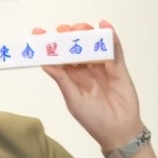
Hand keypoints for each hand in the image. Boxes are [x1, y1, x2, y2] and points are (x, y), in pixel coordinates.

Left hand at [34, 20, 143, 150]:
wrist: (119, 131)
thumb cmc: (93, 118)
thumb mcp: (73, 100)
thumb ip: (62, 80)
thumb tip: (45, 64)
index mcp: (71, 77)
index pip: (59, 57)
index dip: (49, 45)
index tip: (38, 31)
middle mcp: (85, 69)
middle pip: (76, 47)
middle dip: (69, 36)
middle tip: (63, 29)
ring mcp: (102, 67)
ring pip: (93, 45)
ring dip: (87, 34)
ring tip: (81, 27)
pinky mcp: (118, 68)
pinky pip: (114, 50)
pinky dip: (110, 37)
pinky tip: (105, 26)